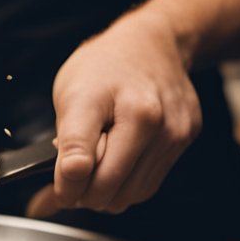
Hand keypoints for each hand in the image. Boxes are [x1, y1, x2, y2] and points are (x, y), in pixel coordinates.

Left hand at [27, 9, 200, 216]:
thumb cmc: (105, 66)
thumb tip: (62, 190)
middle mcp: (155, 122)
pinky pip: (149, 184)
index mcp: (122, 107)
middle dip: (84, 193)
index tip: (53, 191)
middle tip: (70, 179)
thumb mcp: (71, 95)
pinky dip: (127, 185)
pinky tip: (115, 163)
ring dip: (106, 193)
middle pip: (111, 190)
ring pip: (131, 196)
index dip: (64, 187)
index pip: (85, 168)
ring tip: (93, 166)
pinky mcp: (186, 140)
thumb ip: (69, 145)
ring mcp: (175, 133)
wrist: (151, 44)